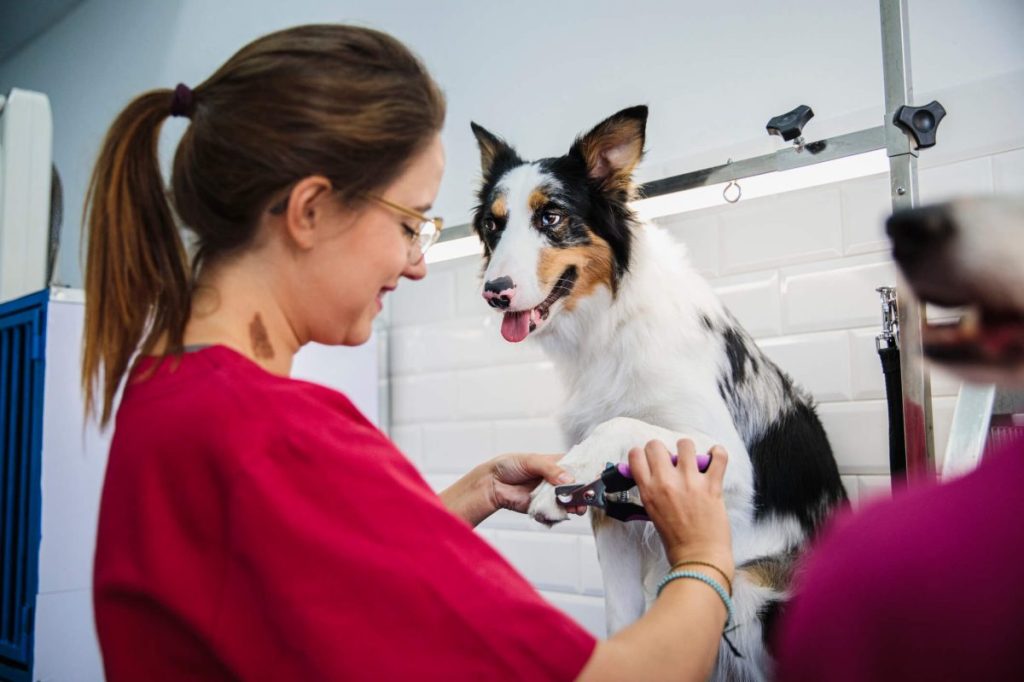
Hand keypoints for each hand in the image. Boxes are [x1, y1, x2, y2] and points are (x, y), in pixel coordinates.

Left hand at [486, 453, 581, 513]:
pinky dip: (563, 512)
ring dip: (576, 504)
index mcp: (556, 463)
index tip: (595, 476)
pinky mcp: (545, 507)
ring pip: (571, 500)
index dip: (587, 471)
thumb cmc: (509, 466)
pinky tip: (564, 510)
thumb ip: (550, 468)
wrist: (493, 484)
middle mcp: (557, 479)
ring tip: (576, 505)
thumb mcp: (531, 460)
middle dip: (584, 491)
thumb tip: (567, 478)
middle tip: (586, 495)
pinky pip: (558, 511)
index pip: (577, 466)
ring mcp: (552, 494)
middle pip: (577, 486)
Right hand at [628, 439, 732, 577]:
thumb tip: (651, 475)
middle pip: (656, 445)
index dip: (642, 454)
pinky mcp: (712, 486)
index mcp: (649, 491)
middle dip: (663, 450)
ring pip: (685, 444)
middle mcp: (666, 482)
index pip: (635, 455)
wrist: (698, 558)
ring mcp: (690, 482)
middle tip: (671, 461)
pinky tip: (714, 458)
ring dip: (689, 450)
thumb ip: (650, 492)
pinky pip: (718, 456)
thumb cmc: (676, 541)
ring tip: (693, 461)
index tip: (650, 460)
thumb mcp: (652, 513)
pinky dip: (718, 453)